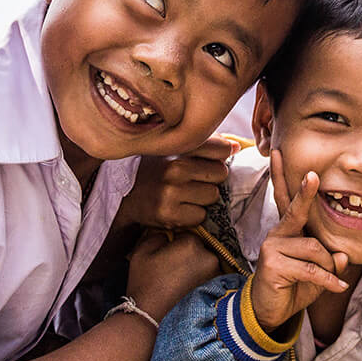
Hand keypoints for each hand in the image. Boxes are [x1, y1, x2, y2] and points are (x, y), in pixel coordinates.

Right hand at [115, 136, 236, 229]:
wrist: (124, 196)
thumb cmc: (156, 169)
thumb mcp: (175, 150)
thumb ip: (207, 145)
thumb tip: (237, 147)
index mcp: (177, 147)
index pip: (221, 149)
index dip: (219, 157)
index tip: (207, 161)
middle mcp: (174, 168)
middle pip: (221, 174)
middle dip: (211, 179)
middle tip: (193, 181)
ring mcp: (171, 193)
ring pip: (212, 196)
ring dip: (203, 198)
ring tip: (185, 195)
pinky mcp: (169, 215)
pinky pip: (200, 216)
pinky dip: (193, 215)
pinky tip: (179, 208)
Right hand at [126, 230, 220, 321]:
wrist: (150, 316)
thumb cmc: (145, 283)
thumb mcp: (143, 250)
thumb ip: (159, 233)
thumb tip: (169, 234)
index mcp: (192, 244)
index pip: (188, 233)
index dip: (176, 242)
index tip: (167, 253)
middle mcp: (209, 256)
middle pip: (200, 246)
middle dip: (188, 253)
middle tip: (172, 267)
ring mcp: (215, 273)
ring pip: (205, 261)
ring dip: (196, 265)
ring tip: (178, 279)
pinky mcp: (216, 288)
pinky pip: (209, 275)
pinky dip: (200, 278)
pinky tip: (186, 286)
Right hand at [250, 151, 348, 332]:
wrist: (268, 313)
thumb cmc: (292, 287)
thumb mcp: (317, 274)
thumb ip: (330, 263)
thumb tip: (342, 256)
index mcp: (288, 231)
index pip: (286, 200)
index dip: (283, 177)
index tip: (280, 154)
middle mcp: (278, 234)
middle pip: (295, 210)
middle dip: (305, 192)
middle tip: (313, 175)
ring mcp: (273, 248)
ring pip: (315, 250)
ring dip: (328, 267)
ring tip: (329, 279)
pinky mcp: (273, 265)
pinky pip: (311, 269)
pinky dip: (327, 281)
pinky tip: (336, 287)